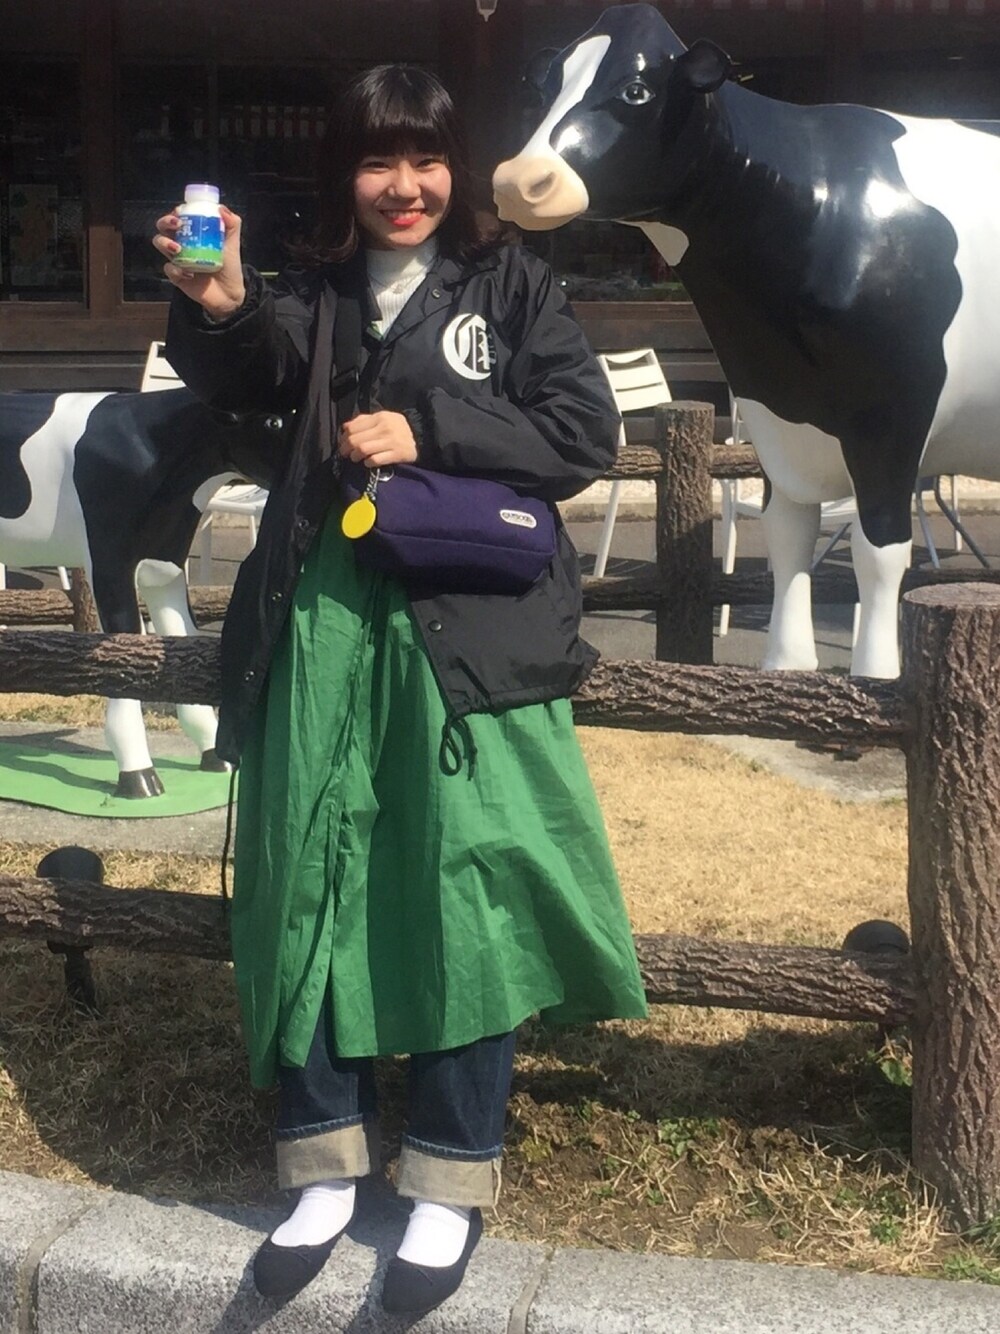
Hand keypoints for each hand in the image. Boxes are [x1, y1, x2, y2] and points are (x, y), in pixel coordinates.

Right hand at [152, 203, 246, 319]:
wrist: (230, 294)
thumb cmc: (230, 268)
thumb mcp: (233, 244)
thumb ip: (232, 225)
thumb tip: (221, 208)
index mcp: (193, 234)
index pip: (178, 217)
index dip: (176, 212)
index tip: (181, 211)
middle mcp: (182, 244)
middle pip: (163, 228)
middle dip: (165, 222)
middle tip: (176, 224)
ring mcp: (178, 260)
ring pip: (160, 244)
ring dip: (165, 243)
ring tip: (178, 248)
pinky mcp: (177, 276)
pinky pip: (168, 269)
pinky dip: (175, 270)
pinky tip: (188, 274)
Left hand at [338, 412, 417, 467]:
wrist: (422, 438)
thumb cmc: (398, 429)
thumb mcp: (383, 419)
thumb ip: (364, 421)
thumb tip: (345, 427)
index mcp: (380, 417)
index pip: (353, 427)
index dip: (343, 437)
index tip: (342, 444)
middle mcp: (385, 428)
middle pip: (356, 440)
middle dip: (346, 449)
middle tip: (346, 454)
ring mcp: (392, 441)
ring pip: (363, 450)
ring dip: (356, 456)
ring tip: (356, 459)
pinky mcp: (397, 454)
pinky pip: (375, 460)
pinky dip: (368, 463)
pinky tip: (368, 463)